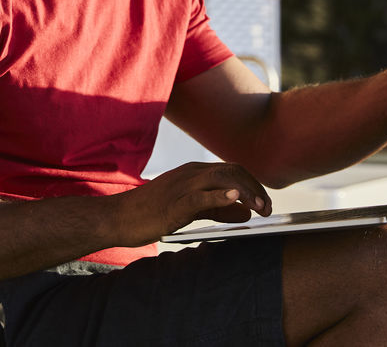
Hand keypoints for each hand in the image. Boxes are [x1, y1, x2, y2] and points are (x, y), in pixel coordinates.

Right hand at [112, 162, 271, 246]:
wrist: (118, 217)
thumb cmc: (151, 213)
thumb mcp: (190, 209)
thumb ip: (217, 209)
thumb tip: (245, 211)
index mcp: (194, 172)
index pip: (233, 169)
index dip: (254, 184)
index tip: (265, 203)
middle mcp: (190, 173)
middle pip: (232, 170)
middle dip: (255, 188)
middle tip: (268, 209)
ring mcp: (182, 186)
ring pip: (222, 178)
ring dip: (246, 191)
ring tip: (261, 207)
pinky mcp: (174, 203)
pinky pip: (200, 196)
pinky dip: (220, 196)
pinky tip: (234, 198)